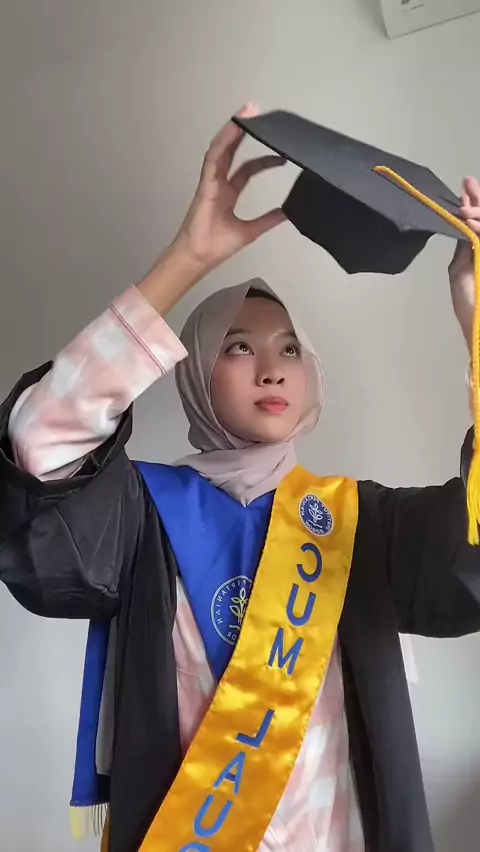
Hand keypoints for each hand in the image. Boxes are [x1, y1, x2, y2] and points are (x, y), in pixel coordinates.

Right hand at [172, 103, 285, 272]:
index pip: (246, 170)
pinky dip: (224, 142)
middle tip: (258, 114)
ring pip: (222, 148)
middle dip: (244, 132)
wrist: (199, 258)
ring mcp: (211, 181)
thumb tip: (286, 214)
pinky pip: (214, 157)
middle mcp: (218, 183)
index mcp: (227, 194)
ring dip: (233, 129)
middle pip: (232, 151)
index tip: (281, 157)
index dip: (262, 162)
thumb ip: (267, 220)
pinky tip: (234, 128)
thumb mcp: (250, 231)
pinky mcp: (205, 182)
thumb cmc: (216, 247)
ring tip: (247, 111)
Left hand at [449, 176, 479, 351]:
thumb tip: (462, 225)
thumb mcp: (461, 273)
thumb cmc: (470, 305)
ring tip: (467, 208)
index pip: (476, 223)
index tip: (466, 187)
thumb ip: (465, 249)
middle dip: (477, 202)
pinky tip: (473, 224)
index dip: (473, 205)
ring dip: (479, 214)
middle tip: (468, 184)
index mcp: (476, 252)